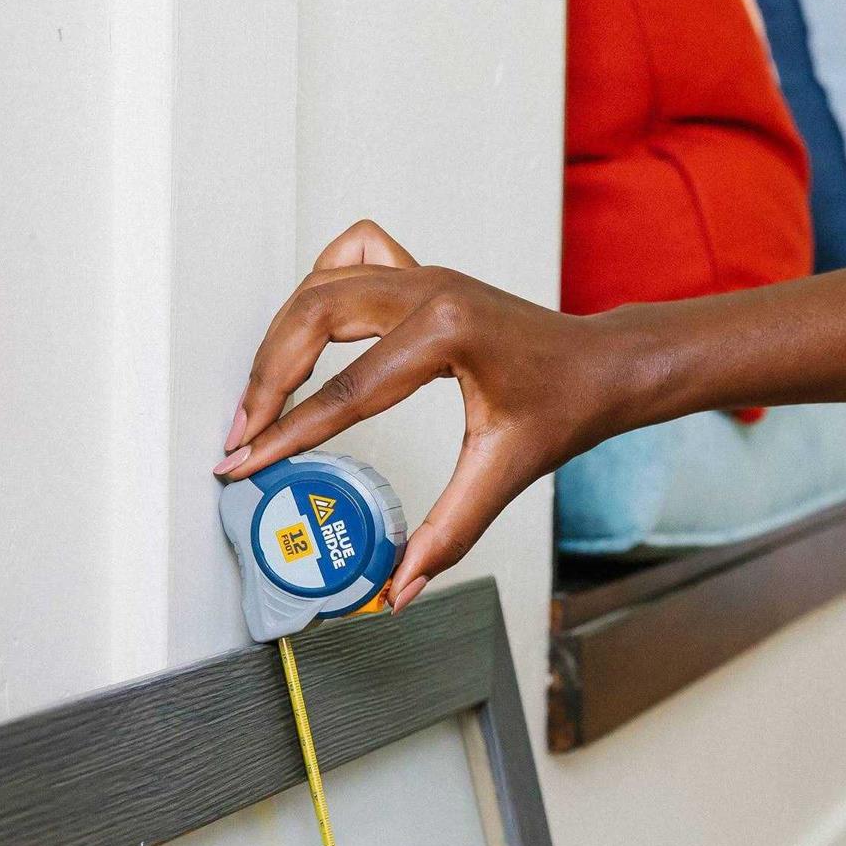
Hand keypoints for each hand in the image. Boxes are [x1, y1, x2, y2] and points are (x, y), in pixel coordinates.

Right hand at [216, 220, 623, 612]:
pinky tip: (306, 329)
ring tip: (258, 399)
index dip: (288, 433)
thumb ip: (449, 532)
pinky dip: (317, 289)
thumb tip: (400, 585)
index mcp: (447, 331)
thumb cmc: (568, 405)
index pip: (347, 389)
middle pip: (313, 321)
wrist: (604, 366)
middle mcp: (429, 290)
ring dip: (280, 339)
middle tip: (241, 437)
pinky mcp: (423, 277)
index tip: (245, 462)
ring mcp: (424, 275)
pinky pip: (349, 259)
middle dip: (267, 381)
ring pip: (320, 287)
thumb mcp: (505, 472)